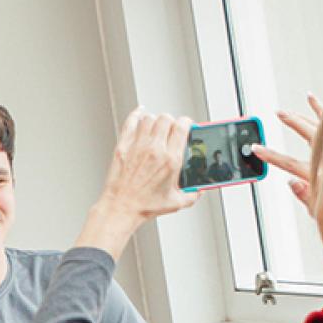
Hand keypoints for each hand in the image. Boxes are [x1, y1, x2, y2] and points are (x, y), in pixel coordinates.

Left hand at [74, 109, 200, 259]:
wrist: (121, 208)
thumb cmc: (145, 206)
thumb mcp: (176, 202)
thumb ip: (193, 194)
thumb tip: (200, 188)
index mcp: (170, 160)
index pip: (182, 127)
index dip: (187, 123)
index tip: (187, 126)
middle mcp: (154, 150)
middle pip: (166, 118)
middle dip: (172, 121)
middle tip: (172, 129)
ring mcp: (137, 146)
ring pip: (149, 118)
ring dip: (156, 120)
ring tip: (157, 128)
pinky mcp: (123, 146)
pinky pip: (130, 122)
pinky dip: (136, 115)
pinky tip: (140, 114)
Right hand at [263, 93, 322, 207]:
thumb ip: (306, 196)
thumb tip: (291, 182)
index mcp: (320, 174)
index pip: (288, 163)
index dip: (270, 156)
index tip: (257, 149)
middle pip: (307, 133)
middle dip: (291, 121)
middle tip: (279, 113)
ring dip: (313, 111)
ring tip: (304, 99)